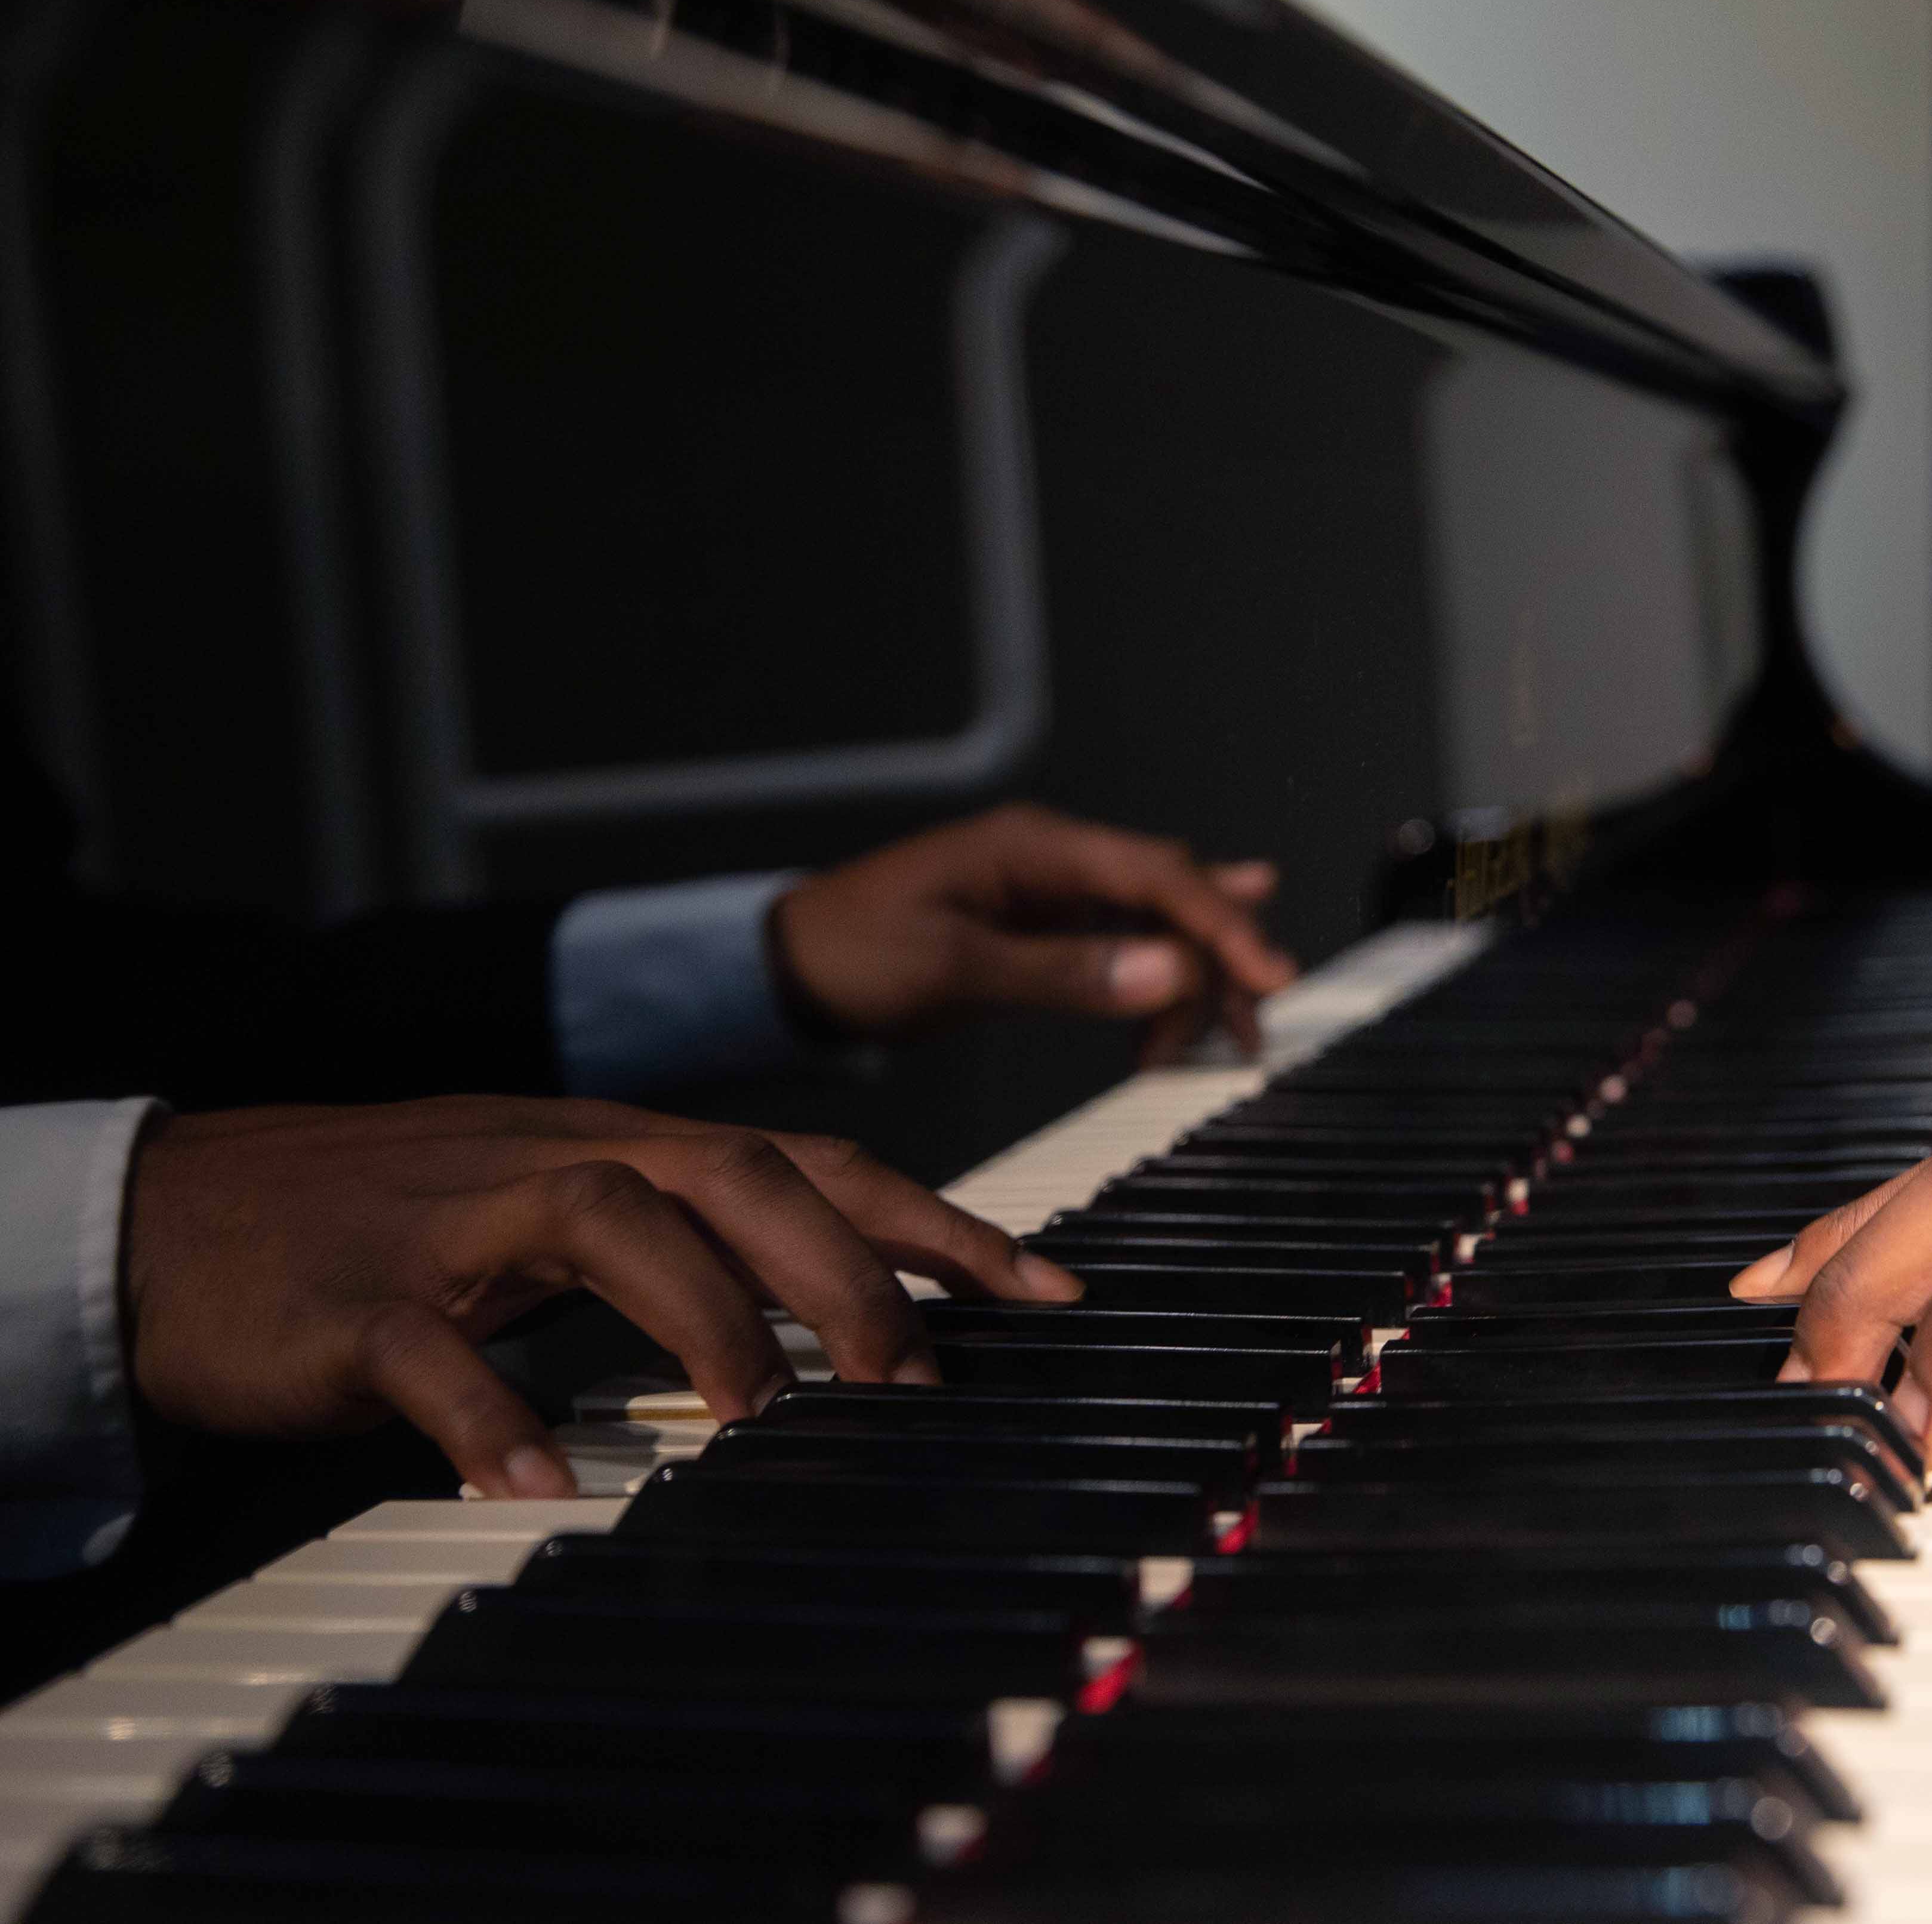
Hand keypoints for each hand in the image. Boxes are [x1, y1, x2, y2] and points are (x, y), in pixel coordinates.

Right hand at [124, 1097, 1078, 1498]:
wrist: (178, 1214)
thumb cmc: (395, 1223)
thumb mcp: (560, 1217)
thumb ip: (691, 1252)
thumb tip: (847, 1316)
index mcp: (624, 1147)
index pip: (817, 1162)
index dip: (939, 1222)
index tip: (1046, 1291)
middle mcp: (561, 1159)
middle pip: (741, 1177)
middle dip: (851, 1275)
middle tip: (916, 1380)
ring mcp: (454, 1221)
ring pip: (608, 1224)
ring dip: (705, 1322)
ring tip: (760, 1423)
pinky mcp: (352, 1300)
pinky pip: (431, 1356)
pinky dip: (491, 1421)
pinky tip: (538, 1490)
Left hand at [773, 804, 1296, 1056]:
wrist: (790, 967)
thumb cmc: (853, 953)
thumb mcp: (955, 968)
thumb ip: (1065, 972)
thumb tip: (1170, 971)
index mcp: (1035, 847)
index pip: (1159, 874)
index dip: (1224, 922)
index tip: (1271, 975)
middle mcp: (1055, 858)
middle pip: (1172, 893)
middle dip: (1221, 957)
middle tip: (1251, 1031)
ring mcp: (1052, 891)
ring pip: (1157, 924)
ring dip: (1194, 980)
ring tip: (1215, 1045)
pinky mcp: (1044, 928)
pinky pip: (1124, 945)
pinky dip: (1156, 986)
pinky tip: (1177, 1020)